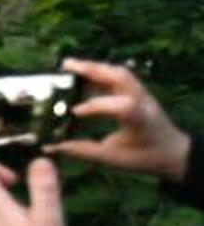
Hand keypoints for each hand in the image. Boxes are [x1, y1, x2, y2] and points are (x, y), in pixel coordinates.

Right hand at [48, 58, 189, 182]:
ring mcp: (142, 93)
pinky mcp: (137, 91)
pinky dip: (99, 72)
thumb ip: (84, 151)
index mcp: (141, 120)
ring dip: (94, 67)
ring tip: (69, 65)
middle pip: (120, 77)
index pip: (121, 106)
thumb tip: (52, 147)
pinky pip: (118, 76)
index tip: (74, 112)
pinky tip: (81, 75)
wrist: (173, 151)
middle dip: (93, 69)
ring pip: (119, 72)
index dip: (96, 106)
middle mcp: (143, 101)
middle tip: (65, 66)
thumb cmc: (145, 158)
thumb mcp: (114, 160)